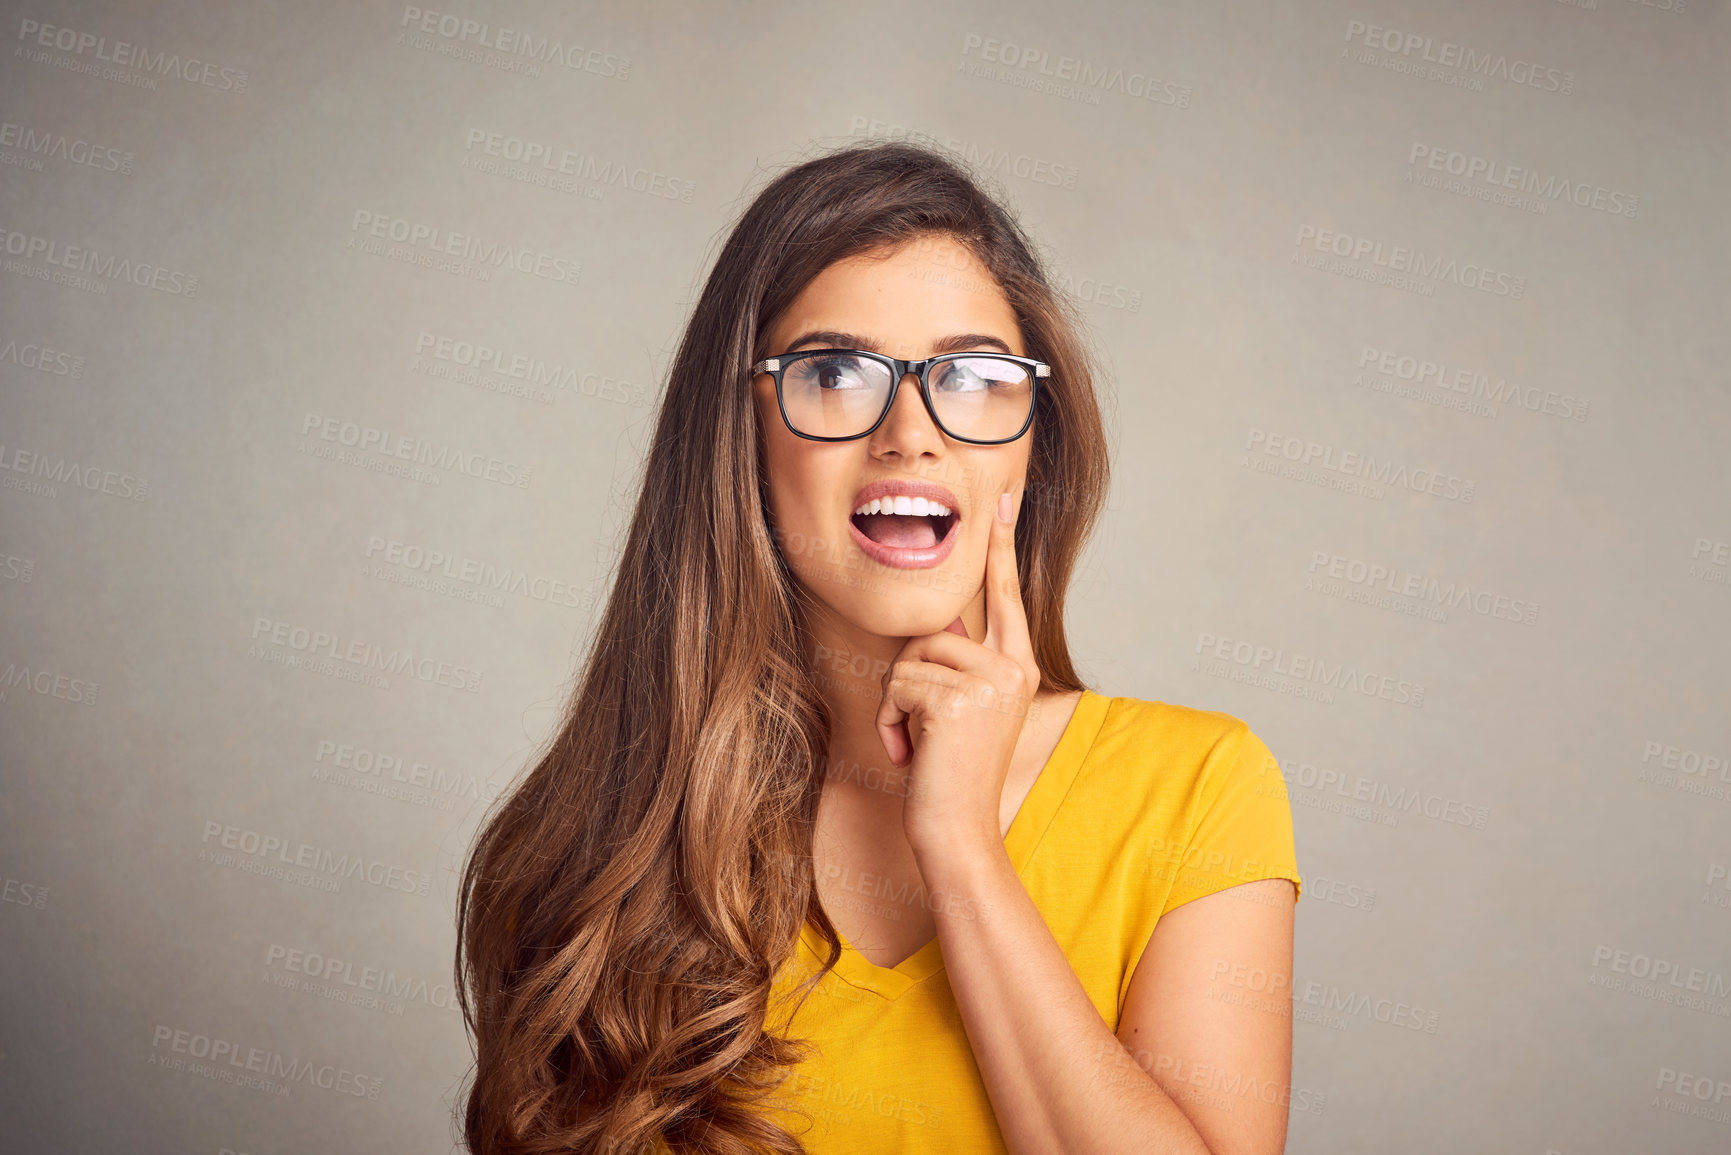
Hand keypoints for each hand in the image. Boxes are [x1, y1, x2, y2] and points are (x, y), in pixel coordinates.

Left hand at [875, 490, 1042, 860]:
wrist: (959, 832)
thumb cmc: (952, 777)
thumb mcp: (965, 713)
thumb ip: (961, 665)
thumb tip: (941, 622)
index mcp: (1019, 669)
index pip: (1006, 596)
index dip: (1001, 546)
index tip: (1003, 498)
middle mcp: (1012, 670)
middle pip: (934, 630)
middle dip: (911, 678)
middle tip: (924, 732)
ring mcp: (988, 683)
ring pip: (908, 660)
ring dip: (897, 706)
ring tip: (921, 745)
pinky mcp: (956, 699)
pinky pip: (896, 686)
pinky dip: (890, 722)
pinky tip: (913, 753)